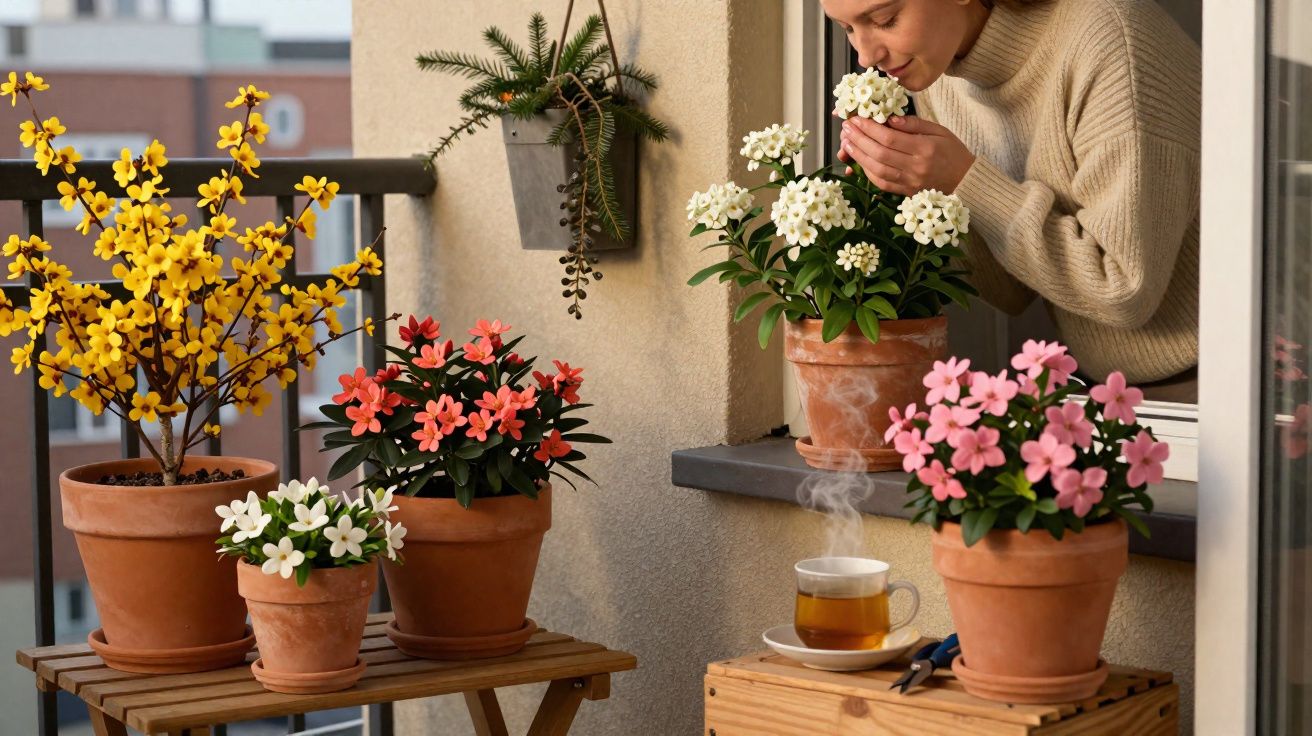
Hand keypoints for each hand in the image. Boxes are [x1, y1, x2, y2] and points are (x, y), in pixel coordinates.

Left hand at [838, 115, 975, 195]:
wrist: (966, 182)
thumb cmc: (953, 153)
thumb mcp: (940, 131)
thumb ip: (914, 124)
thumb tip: (890, 119)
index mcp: (925, 148)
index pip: (890, 137)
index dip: (869, 128)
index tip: (856, 119)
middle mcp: (916, 167)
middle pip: (879, 153)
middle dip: (859, 139)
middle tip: (846, 128)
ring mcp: (910, 182)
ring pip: (877, 169)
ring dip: (858, 155)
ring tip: (847, 142)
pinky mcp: (906, 192)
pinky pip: (882, 183)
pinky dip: (867, 172)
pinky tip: (859, 160)